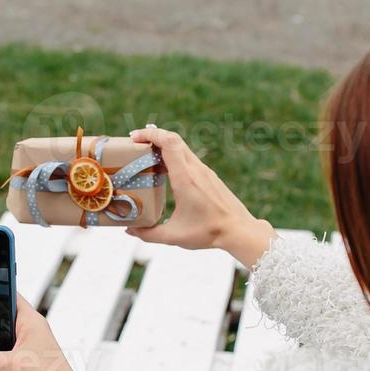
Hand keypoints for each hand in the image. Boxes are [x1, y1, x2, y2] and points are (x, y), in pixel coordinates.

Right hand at [129, 125, 275, 267]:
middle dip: (153, 136)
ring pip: (182, 148)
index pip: (169, 143)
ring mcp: (205, 171)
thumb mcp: (174, 236)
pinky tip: (165, 171)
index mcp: (185, 178)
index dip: (150, 134)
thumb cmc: (208, 232)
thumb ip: (149, 234)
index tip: (134, 138)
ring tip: (147, 157)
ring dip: (164, 146)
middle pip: (174, 139)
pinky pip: (189, 158)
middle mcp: (196, 170)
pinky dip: (174, 157)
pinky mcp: (209, 176)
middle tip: (135, 143)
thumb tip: (130, 230)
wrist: (238, 230)